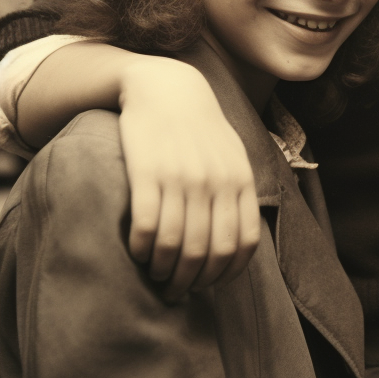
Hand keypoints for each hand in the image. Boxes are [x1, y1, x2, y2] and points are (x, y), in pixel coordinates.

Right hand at [118, 60, 260, 298]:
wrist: (168, 88)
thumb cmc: (201, 129)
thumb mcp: (233, 156)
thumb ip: (239, 194)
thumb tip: (239, 243)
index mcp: (239, 181)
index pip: (241, 244)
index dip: (224, 274)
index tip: (207, 284)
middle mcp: (214, 182)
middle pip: (207, 252)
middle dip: (190, 281)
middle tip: (174, 289)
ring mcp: (181, 177)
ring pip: (176, 245)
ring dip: (163, 270)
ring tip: (155, 273)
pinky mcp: (148, 172)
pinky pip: (147, 227)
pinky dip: (142, 249)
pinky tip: (137, 252)